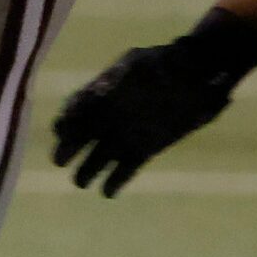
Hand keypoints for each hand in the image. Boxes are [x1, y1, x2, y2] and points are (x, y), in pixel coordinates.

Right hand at [51, 13, 256, 195]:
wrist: (196, 73)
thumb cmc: (165, 64)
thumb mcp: (137, 64)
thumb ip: (117, 79)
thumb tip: (97, 92)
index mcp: (102, 93)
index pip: (74, 110)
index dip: (65, 121)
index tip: (60, 130)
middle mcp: (109, 116)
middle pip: (79, 137)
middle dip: (67, 150)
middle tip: (60, 161)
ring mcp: (126, 134)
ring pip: (98, 157)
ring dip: (87, 171)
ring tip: (81, 182)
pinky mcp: (144, 150)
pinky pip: (126, 169)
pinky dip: (116, 181)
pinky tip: (108, 191)